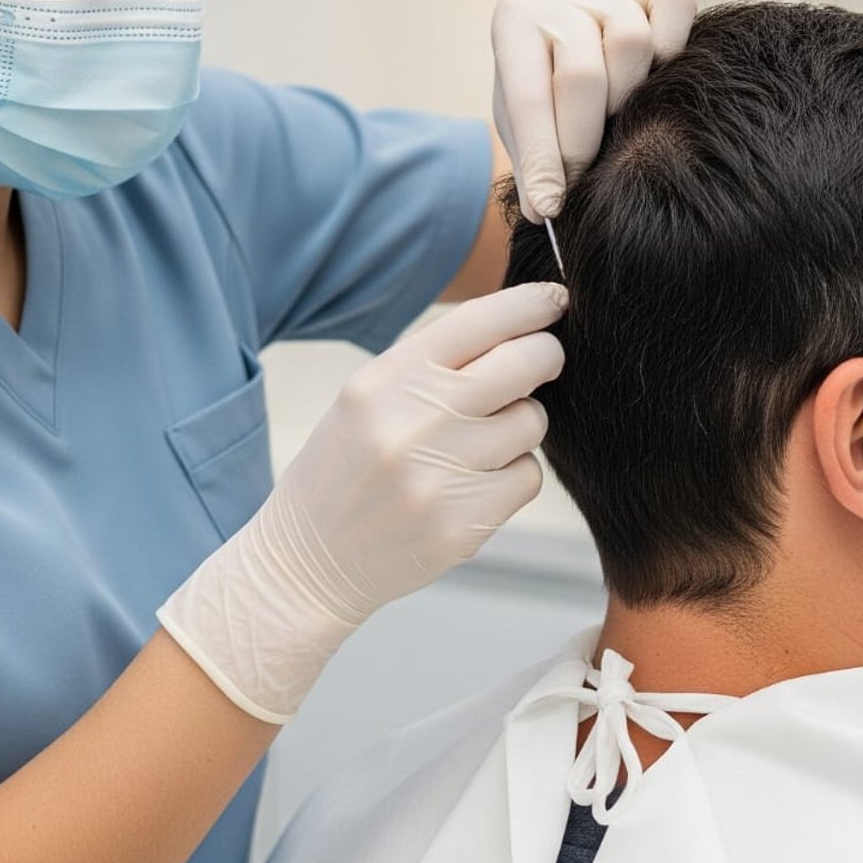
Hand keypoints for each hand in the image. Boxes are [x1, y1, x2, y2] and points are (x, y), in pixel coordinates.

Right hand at [156, 280, 568, 723]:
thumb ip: (432, 366)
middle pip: (526, 364)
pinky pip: (527, 477)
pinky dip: (513, 476)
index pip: (479, 321)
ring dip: (521, 426)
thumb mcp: (365, 400)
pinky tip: (475, 484)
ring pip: (532, 422)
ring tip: (479, 442)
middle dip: (544, 357)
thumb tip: (519, 330)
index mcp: (385, 379)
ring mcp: (441, 476)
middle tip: (541, 362)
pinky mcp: (463, 524)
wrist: (307, 562)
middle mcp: (414, 421)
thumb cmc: (344, 470)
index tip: (555, 300)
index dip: (530, 305)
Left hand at [491, 0, 696, 220]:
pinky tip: (650, 76)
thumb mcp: (525, 123)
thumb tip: (541, 211)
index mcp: (514, 21)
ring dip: (627, 94)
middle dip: (583, 139)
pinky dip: (669, 49)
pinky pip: (674, 12)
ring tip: (614, 115)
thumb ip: (531, 162)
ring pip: (631, 43)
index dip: (542, 157)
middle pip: (582, 75)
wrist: (574, 36)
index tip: (549, 206)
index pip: (527, 97)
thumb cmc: (546, 87)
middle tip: (583, 176)